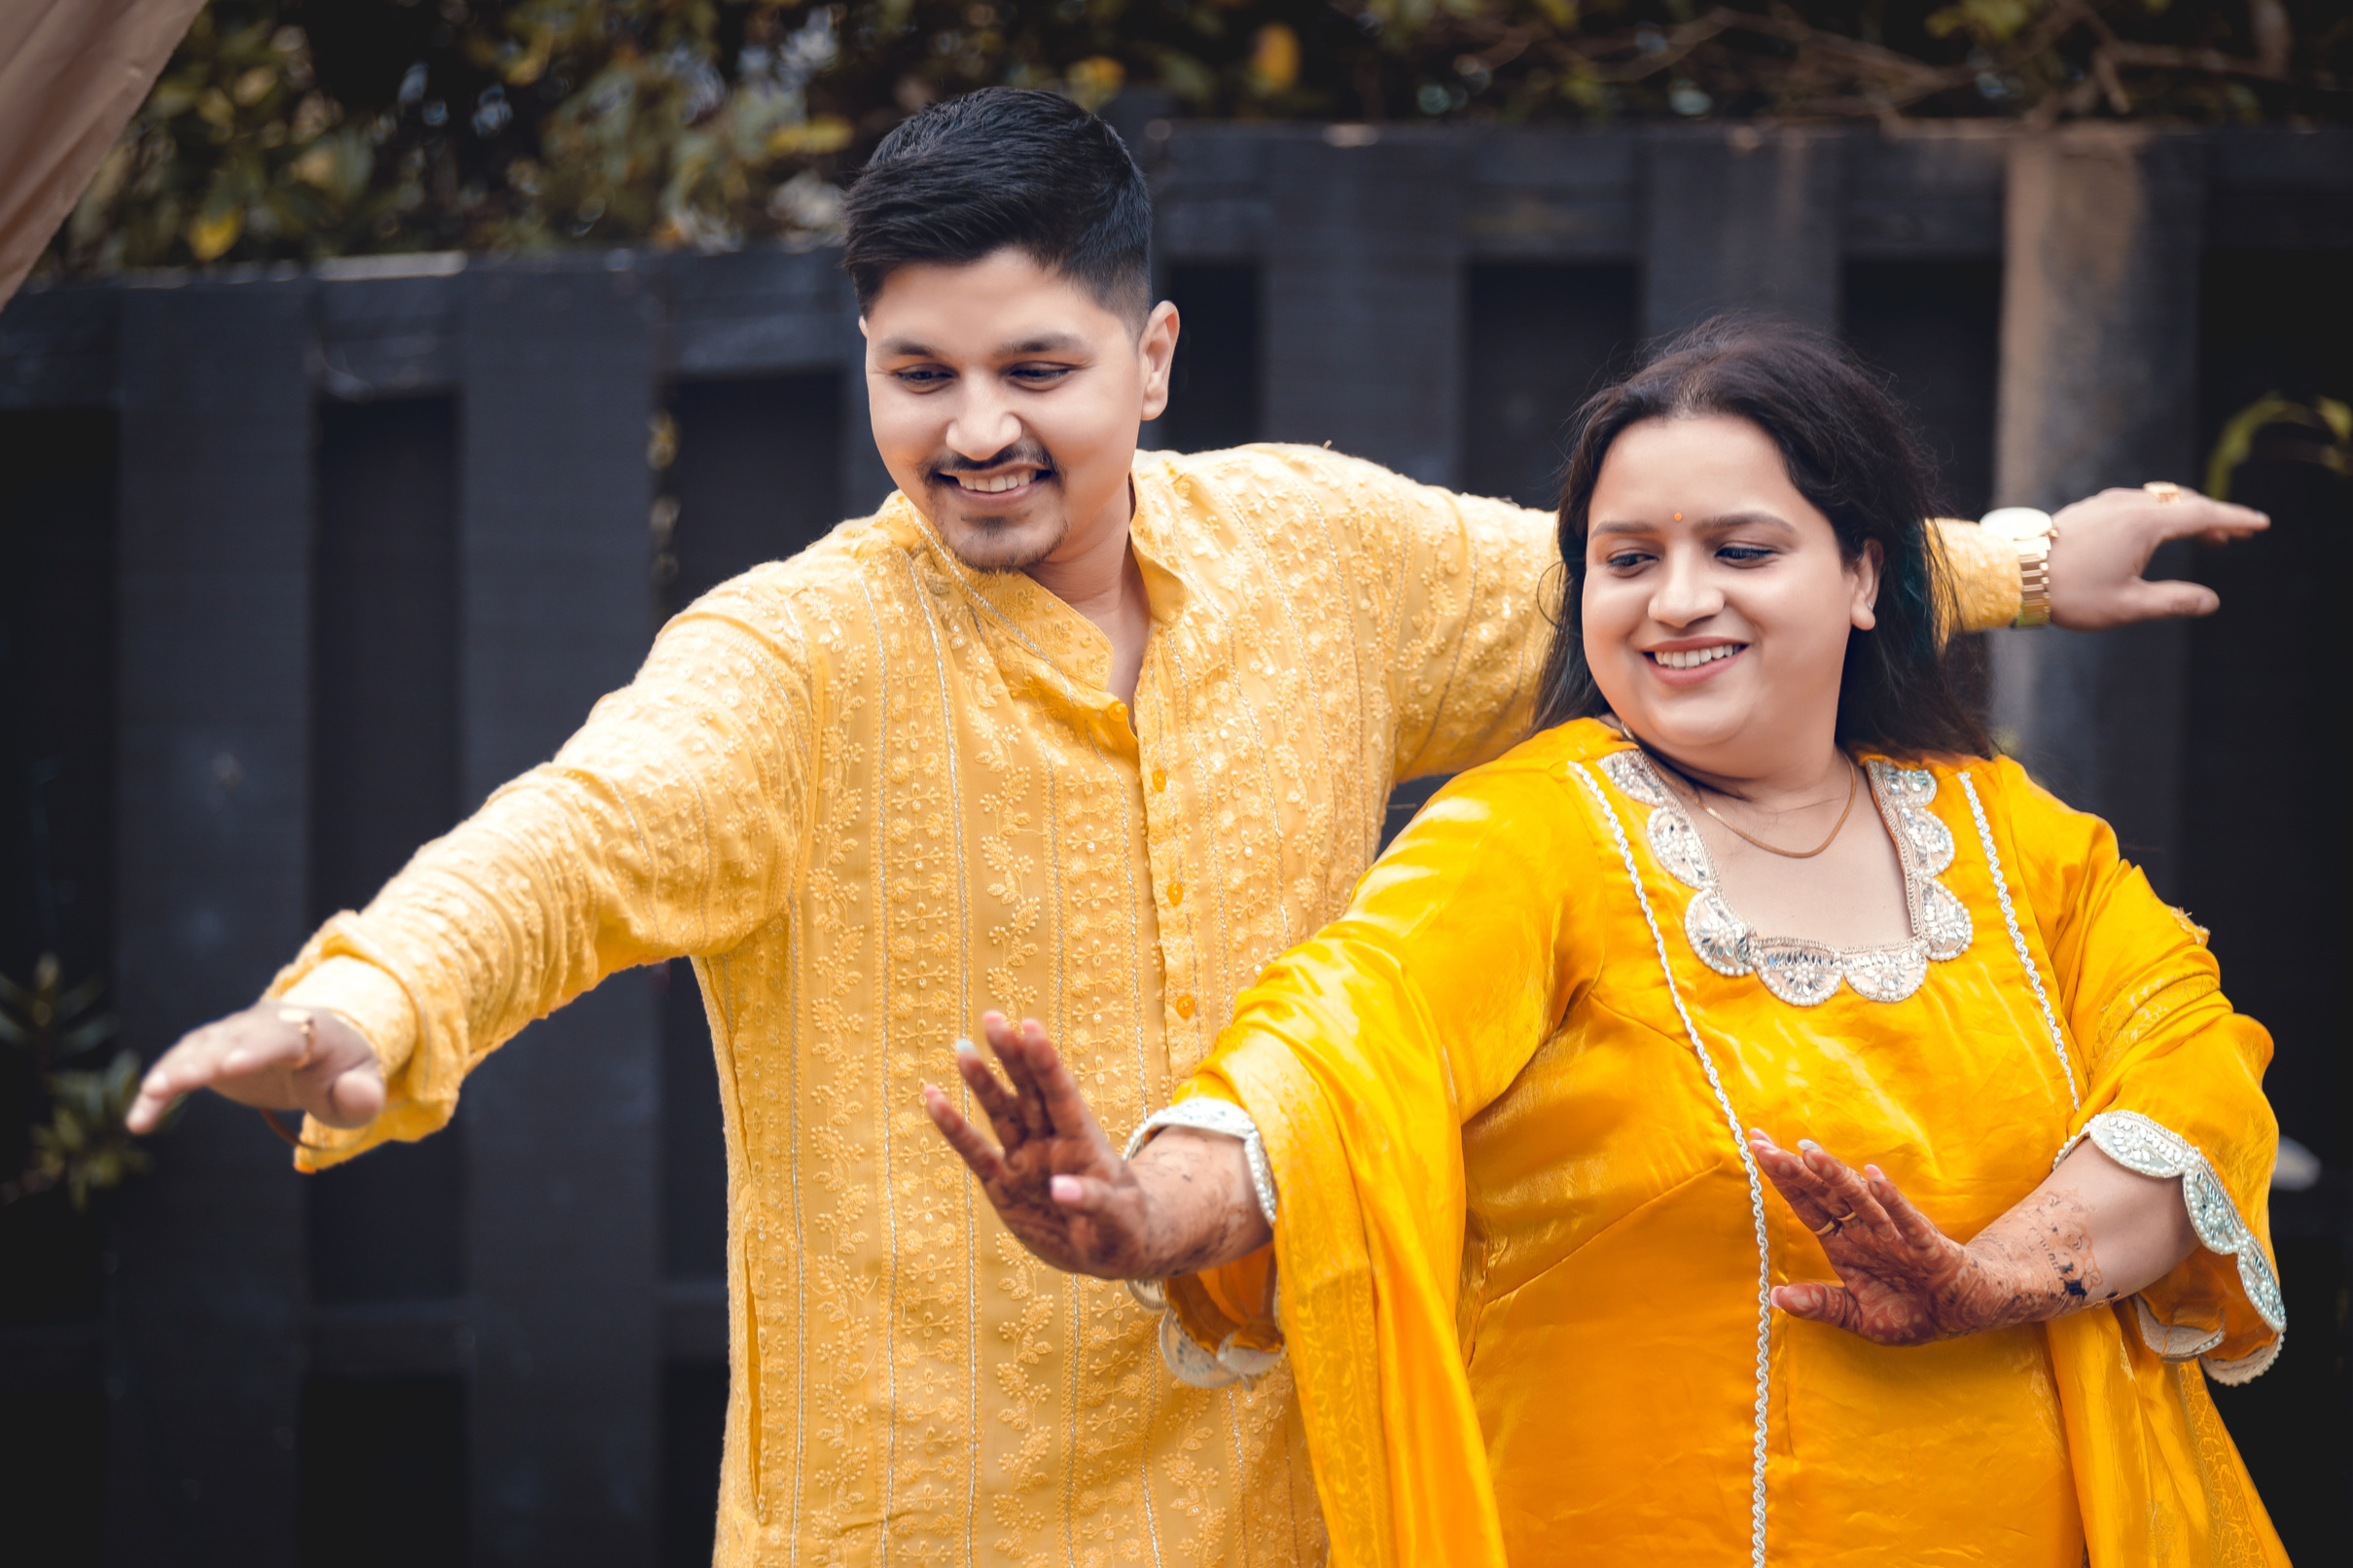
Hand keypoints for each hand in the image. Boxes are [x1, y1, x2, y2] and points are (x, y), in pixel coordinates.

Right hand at [125, 1002, 383, 1135]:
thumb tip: (356, 1096)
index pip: (284, 1036)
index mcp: (310, 1030)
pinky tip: (140, 1121)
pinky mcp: (209, 1053)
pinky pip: (179, 1067)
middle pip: (235, 1037)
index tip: (234, 1065)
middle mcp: (266, 1024)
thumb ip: (362, 1095)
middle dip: (213, 1055)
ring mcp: (234, 1035)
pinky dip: (159, 1090)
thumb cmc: (343, 1073)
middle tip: (189, 1076)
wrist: (320, 1053)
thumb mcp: (362, 1086)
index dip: (259, 1049)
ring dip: (177, 1068)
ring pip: (201, 1047)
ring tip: (154, 1094)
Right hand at [921, 1012, 1265, 1280]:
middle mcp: (1051, 1142)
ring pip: (1001, 1113)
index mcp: (1083, 1141)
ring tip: (962, 1048)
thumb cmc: (1123, 1227)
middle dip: (1011, 1056)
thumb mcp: (1119, 1219)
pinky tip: (932, 1098)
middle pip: (1029, 1092)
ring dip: (982, 1082)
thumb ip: (1093, 1201)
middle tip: (992, 1019)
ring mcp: (1025, 1160)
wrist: (1106, 1249)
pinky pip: (974, 1153)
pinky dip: (953, 1128)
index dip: (1046, 1062)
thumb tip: (1061, 1188)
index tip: (1030, 1027)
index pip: (1062, 1094)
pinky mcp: (1003, 1184)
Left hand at [1749, 1131, 2047, 1344]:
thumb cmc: (1910, 1310)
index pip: (1807, 1204)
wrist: (1964, 1313)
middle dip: (1795, 1169)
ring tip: (1810, 1153)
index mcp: (1844, 1243)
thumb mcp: (1858, 1316)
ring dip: (1836, 1176)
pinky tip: (1874, 1178)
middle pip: (1825, 1194)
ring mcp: (1896, 1234)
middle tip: (1762, 1144)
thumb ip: (1821, 1305)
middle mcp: (1865, 1231)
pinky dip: (1891, 1200)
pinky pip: (1907, 1221)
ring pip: (1861, 1200)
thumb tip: (1775, 1298)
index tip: (1756, 1149)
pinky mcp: (1928, 1246)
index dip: (1783, 1179)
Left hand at [2045, 484, 2266, 630]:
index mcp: (2144, 524)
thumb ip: (2173, 602)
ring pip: (2159, 501)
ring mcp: (2105, 503)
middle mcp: (2127, 505)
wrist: (2011, 575)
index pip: (2203, 516)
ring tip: (2205, 538)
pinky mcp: (2088, 509)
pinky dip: (2159, 514)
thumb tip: (2210, 601)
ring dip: (2186, 516)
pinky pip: (2136, 503)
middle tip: (2236, 537)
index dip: (2235, 520)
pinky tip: (2158, 533)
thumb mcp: (2127, 606)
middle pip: (2184, 504)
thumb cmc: (2068, 594)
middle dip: (2215, 518)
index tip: (2260, 524)